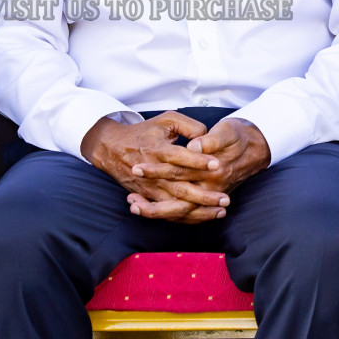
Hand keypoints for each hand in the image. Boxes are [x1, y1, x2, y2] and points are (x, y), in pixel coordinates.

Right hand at [81, 112, 229, 223]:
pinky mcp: (149, 197)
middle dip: (204, 195)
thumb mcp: (166, 120)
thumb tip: (205, 139)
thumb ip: (189, 126)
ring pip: (176, 205)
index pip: (180, 157)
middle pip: (180, 187)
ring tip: (220, 212)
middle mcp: (154, 173)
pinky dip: (186, 218)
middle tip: (225, 199)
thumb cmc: (144, 132)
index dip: (198, 160)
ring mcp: (150, 188)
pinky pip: (168, 212)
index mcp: (158, 150)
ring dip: (199, 210)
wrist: (112, 149)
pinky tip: (203, 217)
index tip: (217, 164)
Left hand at [127, 118, 271, 221]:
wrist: (256, 149)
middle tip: (128, 197)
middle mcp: (210, 187)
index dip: (157, 170)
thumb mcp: (228, 131)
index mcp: (212, 170)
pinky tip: (146, 208)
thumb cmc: (238, 136)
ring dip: (155, 211)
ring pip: (179, 211)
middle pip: (176, 198)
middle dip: (151, 199)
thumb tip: (194, 146)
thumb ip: (211, 140)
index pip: (179, 171)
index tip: (136, 167)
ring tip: (133, 206)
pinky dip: (165, 213)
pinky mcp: (206, 199)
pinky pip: (184, 213)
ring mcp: (208, 195)